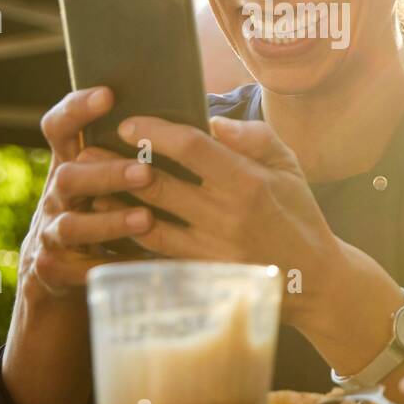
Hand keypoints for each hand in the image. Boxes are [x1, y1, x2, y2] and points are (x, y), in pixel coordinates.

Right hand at [16, 86, 154, 305]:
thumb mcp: (113, 180)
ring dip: (109, 221)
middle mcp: (56, 195)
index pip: (59, 127)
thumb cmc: (107, 213)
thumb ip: (142, 152)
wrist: (64, 273)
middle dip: (107, 174)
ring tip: (146, 218)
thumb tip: (205, 124)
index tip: (108, 95)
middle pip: (68, 176)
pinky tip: (142, 264)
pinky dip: (111, 267)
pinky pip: (79, 270)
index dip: (77, 109)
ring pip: (72, 226)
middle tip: (145, 172)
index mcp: (70, 164)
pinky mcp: (53, 270)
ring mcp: (51, 233)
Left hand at [90, 113, 343, 319]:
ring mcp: (212, 251)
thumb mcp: (289, 168)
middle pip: (158, 185)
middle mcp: (227, 217)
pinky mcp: (202, 277)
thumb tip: (213, 121)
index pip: (192, 147)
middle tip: (89, 151)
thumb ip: (254, 138)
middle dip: (118, 165)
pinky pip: (155, 256)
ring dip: (113, 203)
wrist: (315, 282)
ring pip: (147, 223)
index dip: (155, 132)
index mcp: (249, 183)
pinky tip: (108, 226)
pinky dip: (128, 239)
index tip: (129, 124)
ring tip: (90, 186)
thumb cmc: (299, 216)